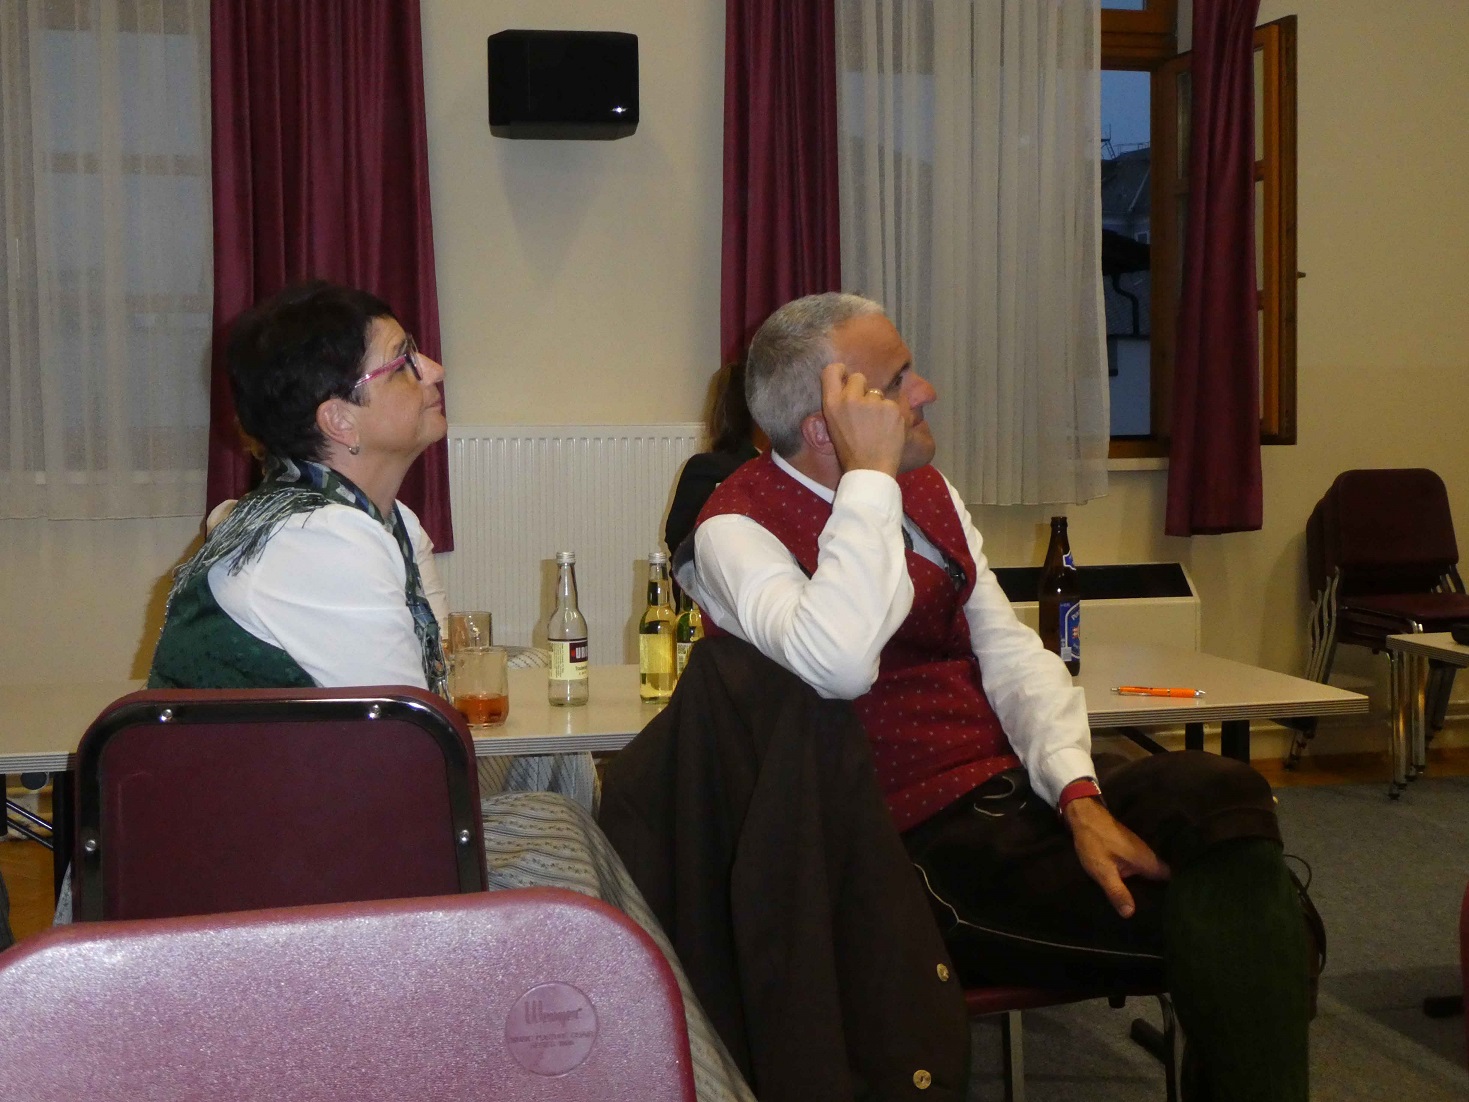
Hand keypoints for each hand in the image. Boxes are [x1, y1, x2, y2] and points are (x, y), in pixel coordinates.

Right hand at [818, 361, 905, 476]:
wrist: (870, 469)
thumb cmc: (849, 450)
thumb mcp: (834, 425)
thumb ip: (838, 402)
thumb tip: (849, 385)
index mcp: (832, 404)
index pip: (831, 370)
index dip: (840, 371)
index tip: (845, 377)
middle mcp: (850, 398)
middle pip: (859, 377)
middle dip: (863, 390)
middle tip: (865, 411)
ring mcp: (873, 402)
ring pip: (878, 393)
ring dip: (879, 405)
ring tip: (877, 427)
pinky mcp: (892, 408)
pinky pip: (893, 404)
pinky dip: (893, 415)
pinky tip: (888, 430)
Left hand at [1062, 797, 1169, 917]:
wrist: (1085, 816)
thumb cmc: (1095, 843)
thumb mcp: (1103, 871)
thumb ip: (1117, 892)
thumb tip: (1130, 914)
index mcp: (1147, 861)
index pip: (1172, 878)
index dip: (1177, 892)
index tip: (1179, 908)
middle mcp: (1149, 855)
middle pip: (1164, 877)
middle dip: (1165, 892)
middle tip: (1166, 912)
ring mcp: (1141, 851)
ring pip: (1154, 871)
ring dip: (1154, 885)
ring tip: (1156, 906)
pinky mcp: (1132, 849)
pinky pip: (1144, 867)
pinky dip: (1143, 877)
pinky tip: (1140, 889)